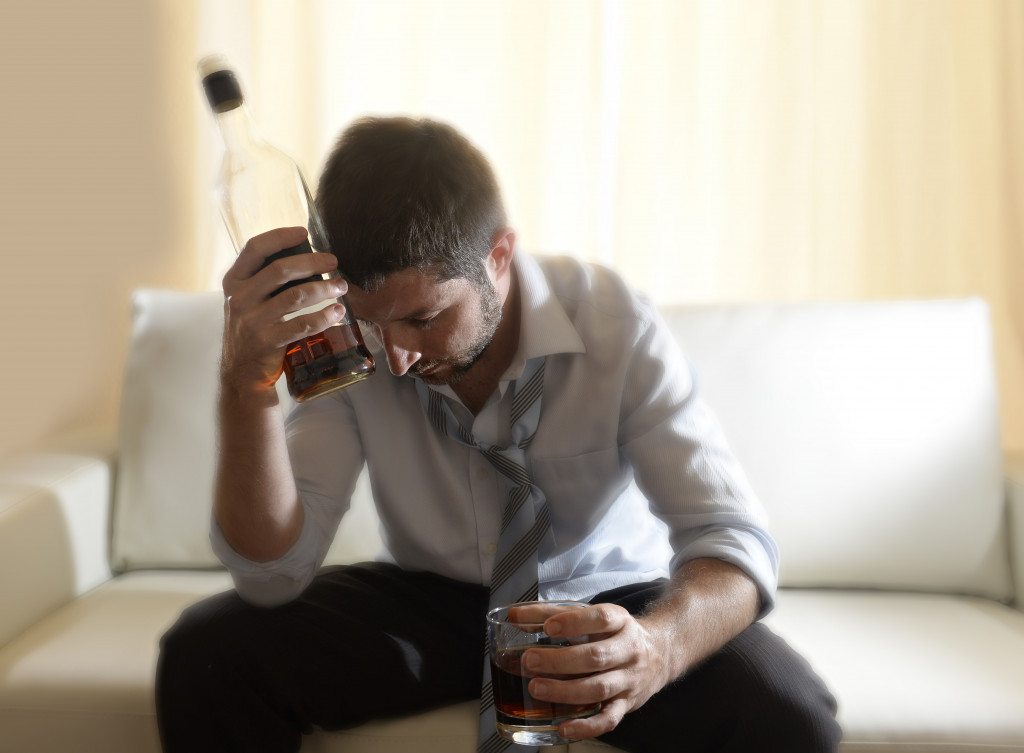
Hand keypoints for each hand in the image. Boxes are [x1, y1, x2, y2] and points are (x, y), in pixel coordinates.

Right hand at [221, 226, 349, 395]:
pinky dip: (325, 316)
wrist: (241, 373)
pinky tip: (338, 312)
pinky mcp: (268, 341)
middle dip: (313, 262)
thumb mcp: (248, 301)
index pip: (255, 248)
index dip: (280, 236)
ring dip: (325, 288)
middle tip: (333, 261)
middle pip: (281, 269)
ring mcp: (252, 321)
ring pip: (296, 295)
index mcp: (234, 282)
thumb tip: (306, 258)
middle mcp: (239, 298)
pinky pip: (303, 324)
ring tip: (342, 287)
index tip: (304, 232)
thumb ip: (266, 281)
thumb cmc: (253, 329)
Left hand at [521, 604, 671, 740]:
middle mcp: (629, 650)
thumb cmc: (614, 633)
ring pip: (599, 688)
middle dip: (560, 661)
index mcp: (620, 621)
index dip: (574, 622)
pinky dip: (586, 727)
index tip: (548, 627)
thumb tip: (514, 616)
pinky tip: (564, 727)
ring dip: (565, 691)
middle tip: (530, 660)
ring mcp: (629, 679)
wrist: (660, 653)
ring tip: (536, 688)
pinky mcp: (627, 704)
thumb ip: (552, 613)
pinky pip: (609, 719)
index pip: (600, 618)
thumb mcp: (591, 616)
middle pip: (596, 657)